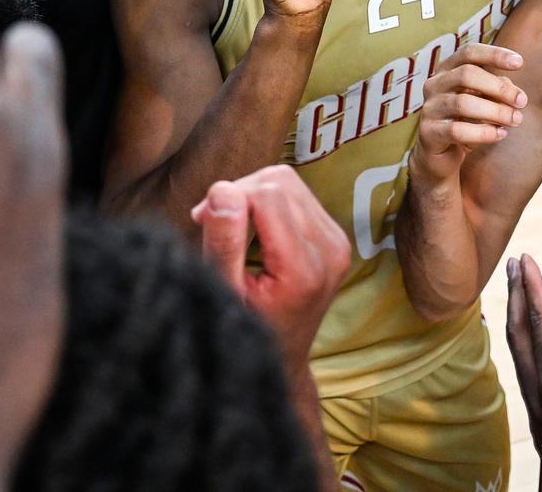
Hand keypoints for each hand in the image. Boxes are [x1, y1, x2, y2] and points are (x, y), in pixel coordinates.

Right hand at [192, 165, 350, 366]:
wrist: (281, 360)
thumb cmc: (245, 331)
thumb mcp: (224, 291)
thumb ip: (224, 240)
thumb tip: (222, 189)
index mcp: (304, 267)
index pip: (267, 193)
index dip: (229, 197)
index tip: (204, 221)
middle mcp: (330, 250)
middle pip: (279, 182)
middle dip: (240, 192)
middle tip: (212, 223)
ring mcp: (337, 243)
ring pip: (289, 182)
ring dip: (254, 195)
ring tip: (231, 228)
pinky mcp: (335, 238)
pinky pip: (298, 195)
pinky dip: (269, 204)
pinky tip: (253, 232)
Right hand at [411, 43, 524, 183]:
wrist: (442, 157)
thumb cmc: (467, 122)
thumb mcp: (484, 100)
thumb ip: (497, 90)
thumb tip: (514, 91)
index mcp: (447, 70)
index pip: (469, 53)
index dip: (494, 54)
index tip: (520, 62)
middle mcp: (434, 84)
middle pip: (466, 75)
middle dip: (499, 87)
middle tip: (522, 101)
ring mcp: (429, 108)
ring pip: (463, 103)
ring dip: (495, 111)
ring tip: (516, 120)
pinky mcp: (428, 132)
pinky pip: (457, 130)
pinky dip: (484, 132)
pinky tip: (501, 134)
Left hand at [505, 254, 541, 491]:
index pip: (540, 334)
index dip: (533, 295)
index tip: (524, 261)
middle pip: (522, 344)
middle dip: (519, 302)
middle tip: (515, 264)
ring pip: (527, 364)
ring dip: (524, 326)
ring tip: (524, 294)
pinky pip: (539, 382)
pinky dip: (537, 353)